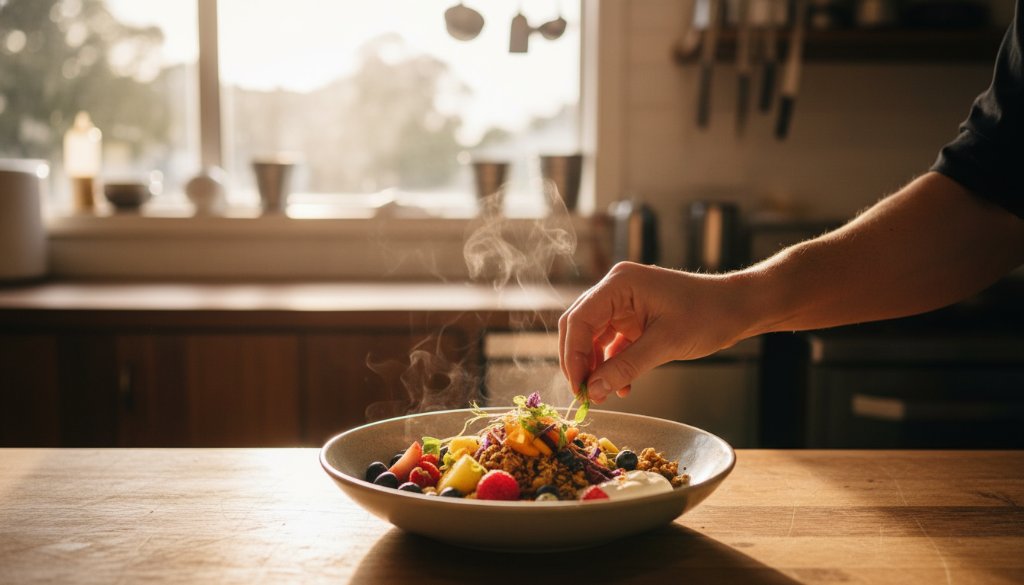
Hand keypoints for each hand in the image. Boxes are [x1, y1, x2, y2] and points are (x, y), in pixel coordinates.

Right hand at [558, 262, 747, 402]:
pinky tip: (622, 387)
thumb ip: (626, 367)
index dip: (574, 355)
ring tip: (603, 394)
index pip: (580, 319)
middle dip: (580, 362)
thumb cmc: (708, 315)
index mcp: (620, 284)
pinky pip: (611, 343)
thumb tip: (593, 391)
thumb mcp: (665, 344)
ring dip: (596, 367)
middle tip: (585, 394)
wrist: (737, 308)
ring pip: (593, 337)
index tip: (578, 387)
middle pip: (580, 327)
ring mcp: (624, 303)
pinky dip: (612, 364)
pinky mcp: (633, 317)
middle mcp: (616, 289)